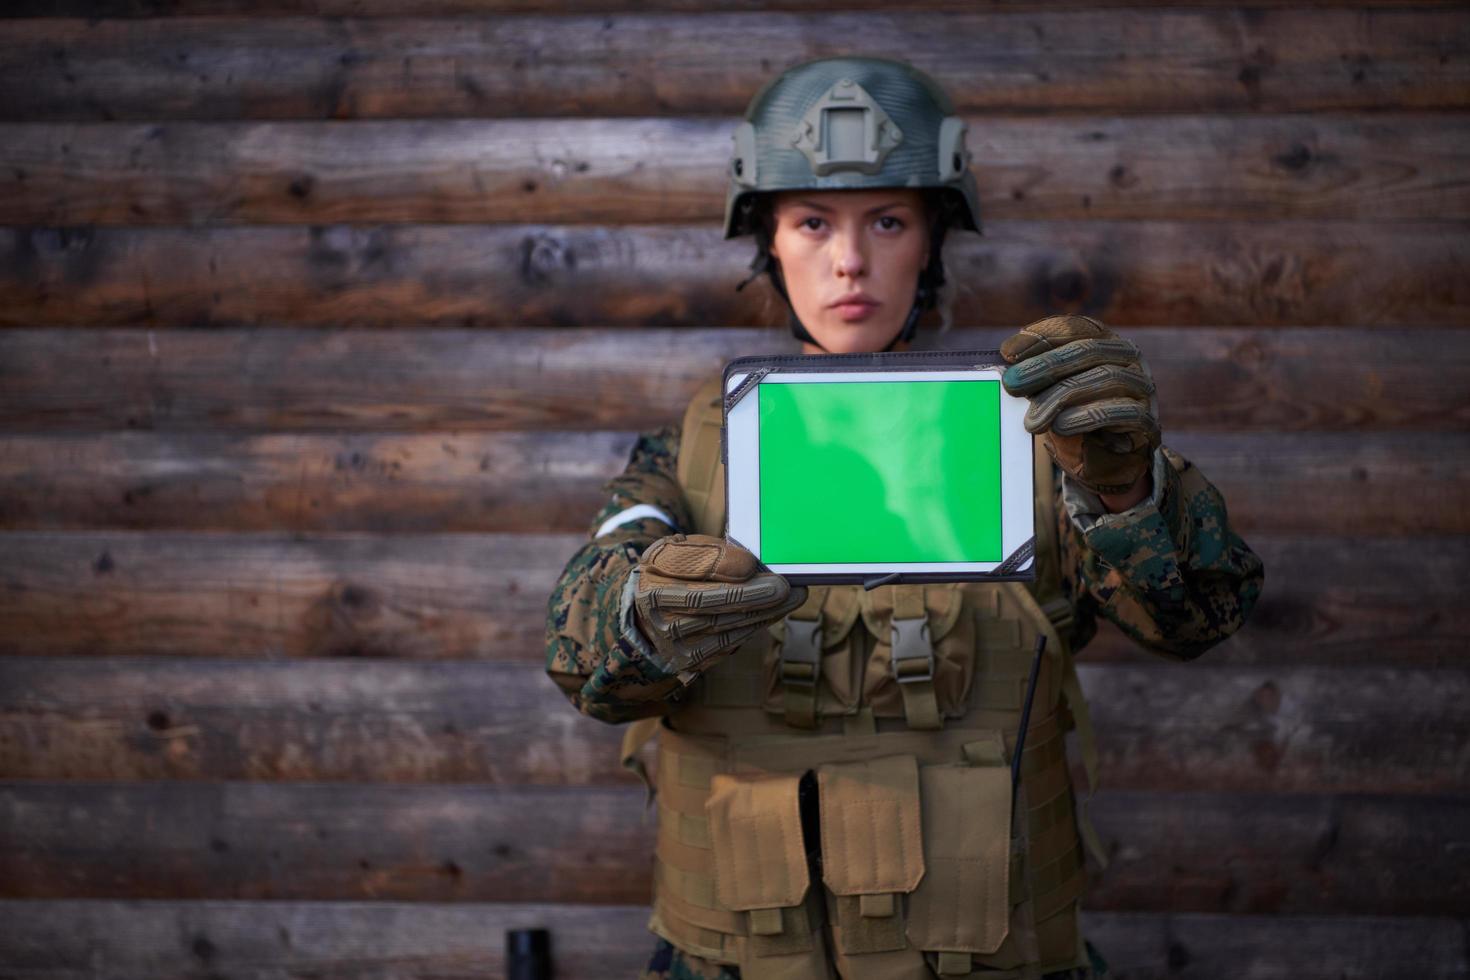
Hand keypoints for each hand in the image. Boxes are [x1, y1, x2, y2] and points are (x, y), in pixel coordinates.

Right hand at [632, 533, 806, 673]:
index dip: (722, 569)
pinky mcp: (694, 660)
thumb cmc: (669, 576)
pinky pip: (732, 642)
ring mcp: (678, 645)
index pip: (688, 575)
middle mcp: (662, 619)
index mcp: (653, 586)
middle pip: (712, 605)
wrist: (646, 618)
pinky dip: (757, 625)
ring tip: (792, 596)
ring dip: (765, 612)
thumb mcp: (674, 553)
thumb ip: (705, 553)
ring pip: (727, 626)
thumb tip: (748, 565)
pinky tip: (776, 611)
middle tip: (786, 586)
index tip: (752, 562)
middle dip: (754, 595)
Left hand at [1000, 314, 1160, 498]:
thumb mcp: (1050, 394)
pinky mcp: (1147, 419)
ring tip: (1031, 420)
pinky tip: (1060, 426)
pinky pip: (1121, 411)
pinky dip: (1087, 417)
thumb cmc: (1074, 419)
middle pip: (1087, 350)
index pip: (1075, 328)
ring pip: (1105, 377)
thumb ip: (1036, 378)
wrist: (1104, 463)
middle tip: (1012, 384)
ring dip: (1060, 397)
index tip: (1007, 353)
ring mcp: (1141, 386)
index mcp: (1103, 341)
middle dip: (1045, 366)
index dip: (1041, 337)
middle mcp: (1127, 357)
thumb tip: (1009, 368)